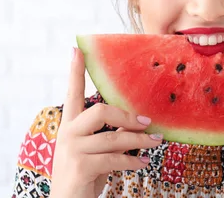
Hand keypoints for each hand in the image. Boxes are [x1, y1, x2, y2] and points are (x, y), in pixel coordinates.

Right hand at [50, 48, 162, 197]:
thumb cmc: (83, 175)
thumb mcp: (94, 150)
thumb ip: (108, 134)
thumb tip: (138, 122)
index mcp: (69, 125)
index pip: (71, 92)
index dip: (75, 71)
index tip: (78, 48)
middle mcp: (68, 133)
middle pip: (100, 111)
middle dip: (127, 116)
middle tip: (147, 122)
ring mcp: (72, 150)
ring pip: (113, 137)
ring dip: (139, 141)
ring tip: (155, 142)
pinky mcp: (80, 167)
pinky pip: (114, 158)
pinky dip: (133, 160)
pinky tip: (142, 162)